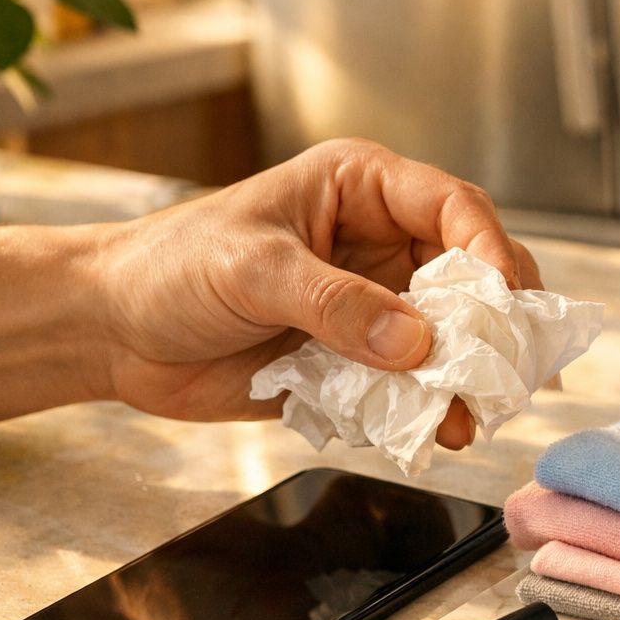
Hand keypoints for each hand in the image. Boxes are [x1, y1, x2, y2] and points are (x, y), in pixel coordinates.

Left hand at [93, 139, 542, 447]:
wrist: (114, 333)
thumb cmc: (169, 269)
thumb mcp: (253, 270)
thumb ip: (336, 304)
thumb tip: (415, 342)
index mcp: (364, 190)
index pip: (455, 209)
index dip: (489, 251)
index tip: (502, 300)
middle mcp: (382, 245)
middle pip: (472, 277)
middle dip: (494, 323)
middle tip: (505, 367)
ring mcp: (376, 307)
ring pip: (453, 339)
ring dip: (468, 378)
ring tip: (468, 415)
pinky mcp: (360, 362)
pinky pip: (415, 386)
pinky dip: (429, 410)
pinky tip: (432, 430)